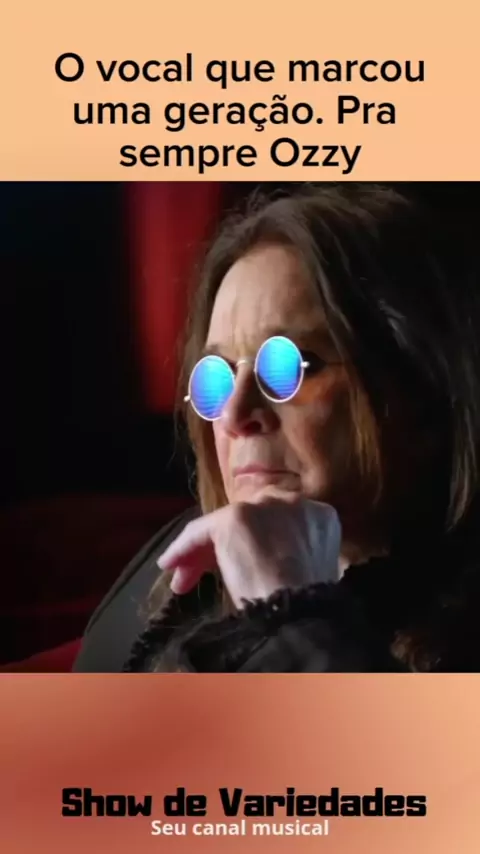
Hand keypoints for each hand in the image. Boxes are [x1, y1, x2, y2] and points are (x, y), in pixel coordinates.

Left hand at [157, 488, 341, 608]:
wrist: (299, 611)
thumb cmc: (307, 605)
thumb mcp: (309, 572)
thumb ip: (295, 555)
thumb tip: (274, 562)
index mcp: (319, 516)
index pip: (274, 522)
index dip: (256, 544)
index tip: (242, 569)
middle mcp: (293, 502)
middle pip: (247, 519)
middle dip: (226, 546)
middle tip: (208, 574)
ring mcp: (263, 508)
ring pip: (222, 525)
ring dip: (200, 552)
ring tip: (182, 579)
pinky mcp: (236, 518)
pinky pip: (200, 531)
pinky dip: (183, 548)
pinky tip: (170, 565)